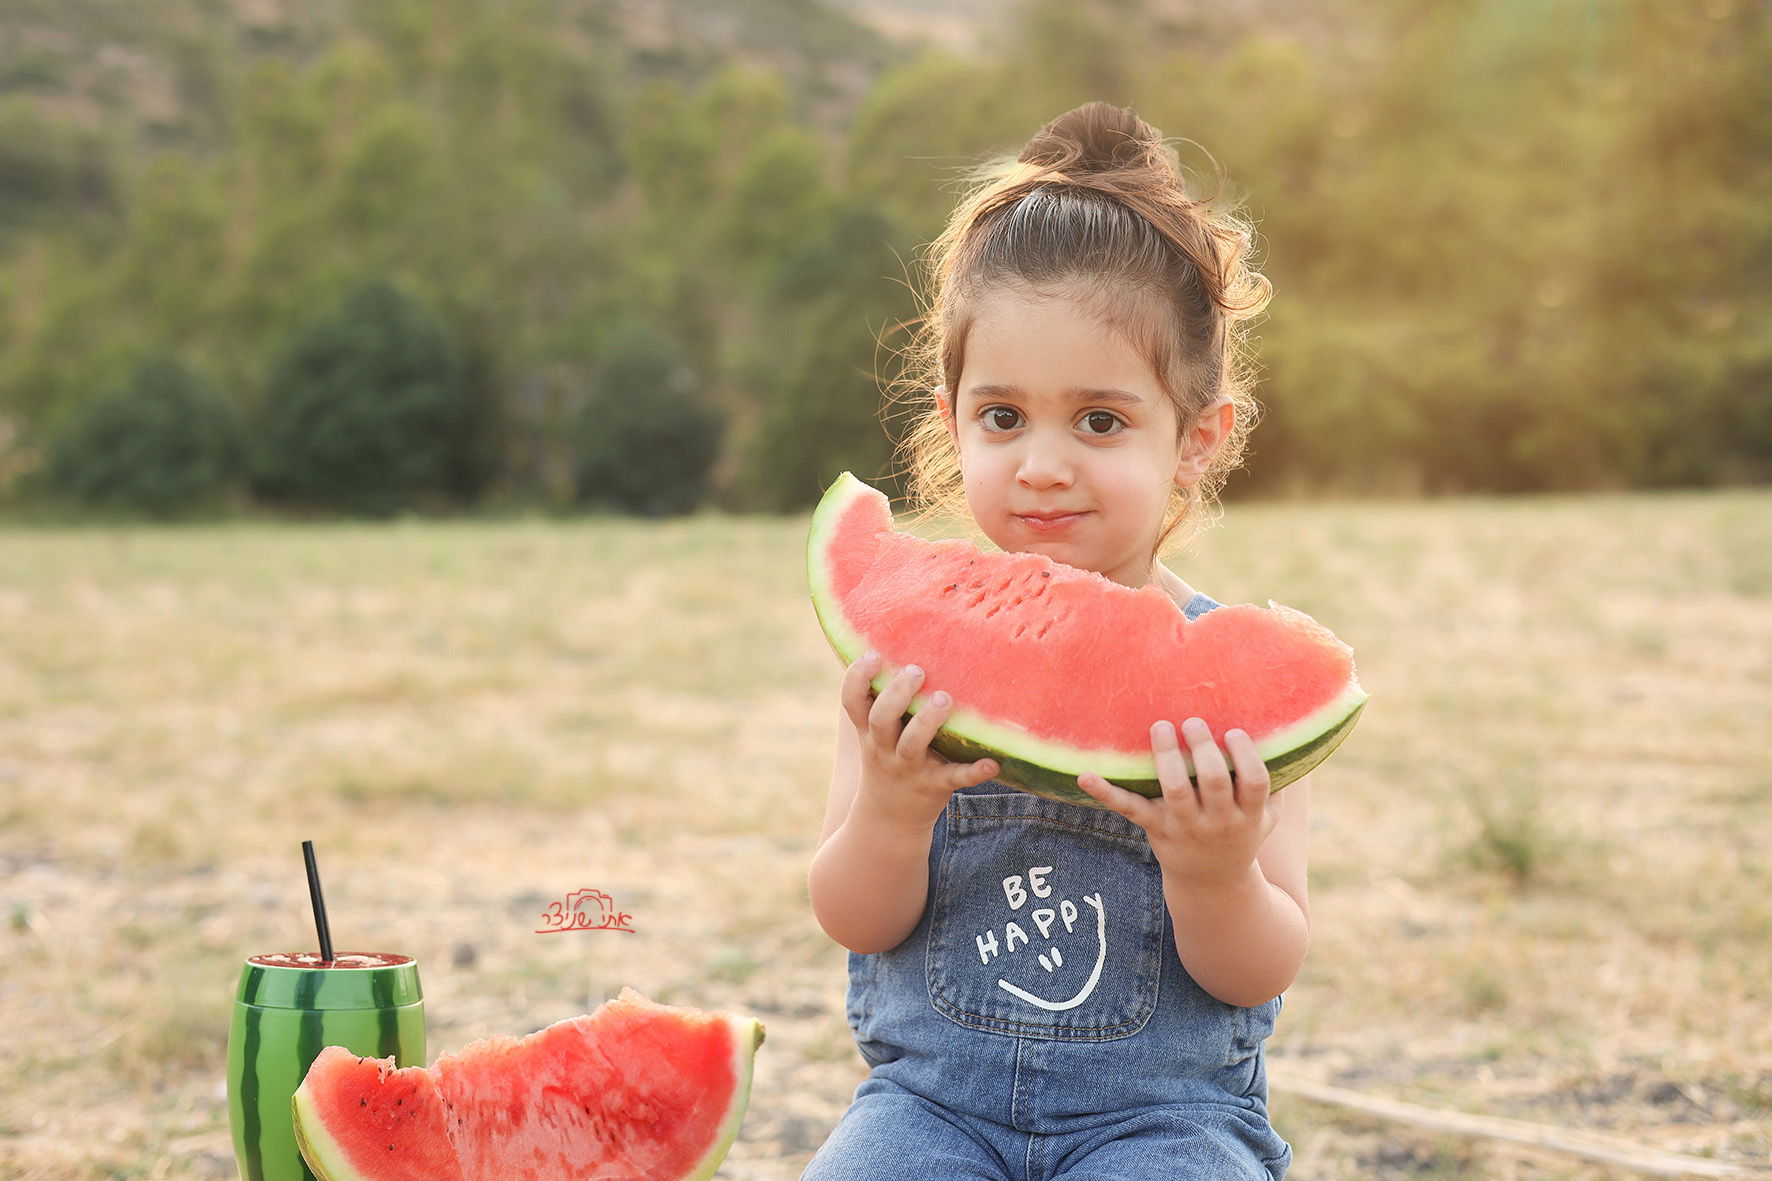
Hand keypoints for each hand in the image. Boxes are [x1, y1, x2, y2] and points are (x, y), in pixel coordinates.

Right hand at [840, 651, 997, 838]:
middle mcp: (885, 749)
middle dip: (897, 693)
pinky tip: (992, 762)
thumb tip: (894, 645)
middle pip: (881, 718)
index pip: (852, 702)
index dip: (857, 678)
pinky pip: (954, 778)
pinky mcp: (935, 787)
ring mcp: (910, 769)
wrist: (887, 822)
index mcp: (870, 732)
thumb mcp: (873, 735)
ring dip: (927, 721)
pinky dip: (973, 771)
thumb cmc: (887, 761)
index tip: (871, 655)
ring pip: (912, 745)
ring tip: (944, 698)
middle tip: (917, 671)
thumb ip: (880, 700)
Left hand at [1077, 717, 1275, 890]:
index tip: (1233, 732)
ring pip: (1175, 790)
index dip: (1244, 756)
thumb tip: (1283, 731)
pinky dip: (1105, 792)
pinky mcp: (1156, 829)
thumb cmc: (1241, 835)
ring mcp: (1185, 827)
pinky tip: (1083, 776)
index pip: (1253, 782)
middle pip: (1212, 781)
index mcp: (1248, 815)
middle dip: (1203, 749)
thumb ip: (1275, 782)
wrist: (1213, 885)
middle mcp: (1218, 822)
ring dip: (1167, 757)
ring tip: (1160, 727)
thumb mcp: (1266, 817)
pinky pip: (1130, 809)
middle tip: (1192, 721)